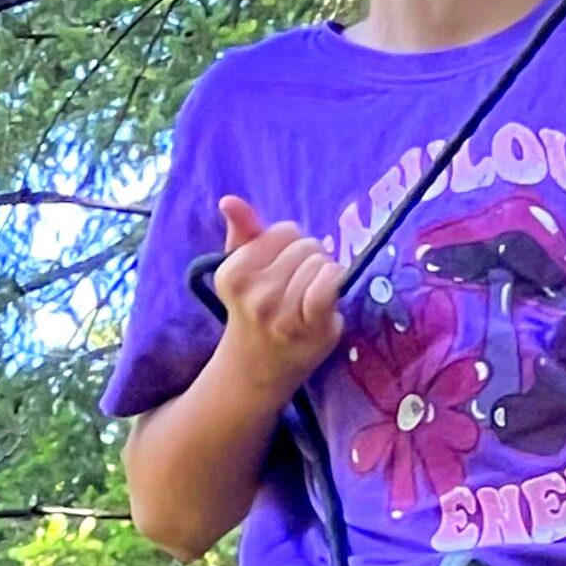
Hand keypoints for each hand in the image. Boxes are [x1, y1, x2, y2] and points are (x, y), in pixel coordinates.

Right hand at [213, 196, 345, 396]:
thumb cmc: (255, 309)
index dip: (291, 244)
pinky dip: (335, 283)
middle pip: (307, 246)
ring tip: (311, 294)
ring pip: (322, 263)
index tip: (283, 265)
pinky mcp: (309, 325)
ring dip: (325, 274)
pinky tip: (330, 295)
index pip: (285, 231)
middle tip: (300, 282)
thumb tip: (230, 200)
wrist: (259, 365)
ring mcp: (281, 311)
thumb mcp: (242, 269)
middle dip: (310, 258)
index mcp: (233, 272)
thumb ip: (242, 232)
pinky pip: (329, 285)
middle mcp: (253, 292)